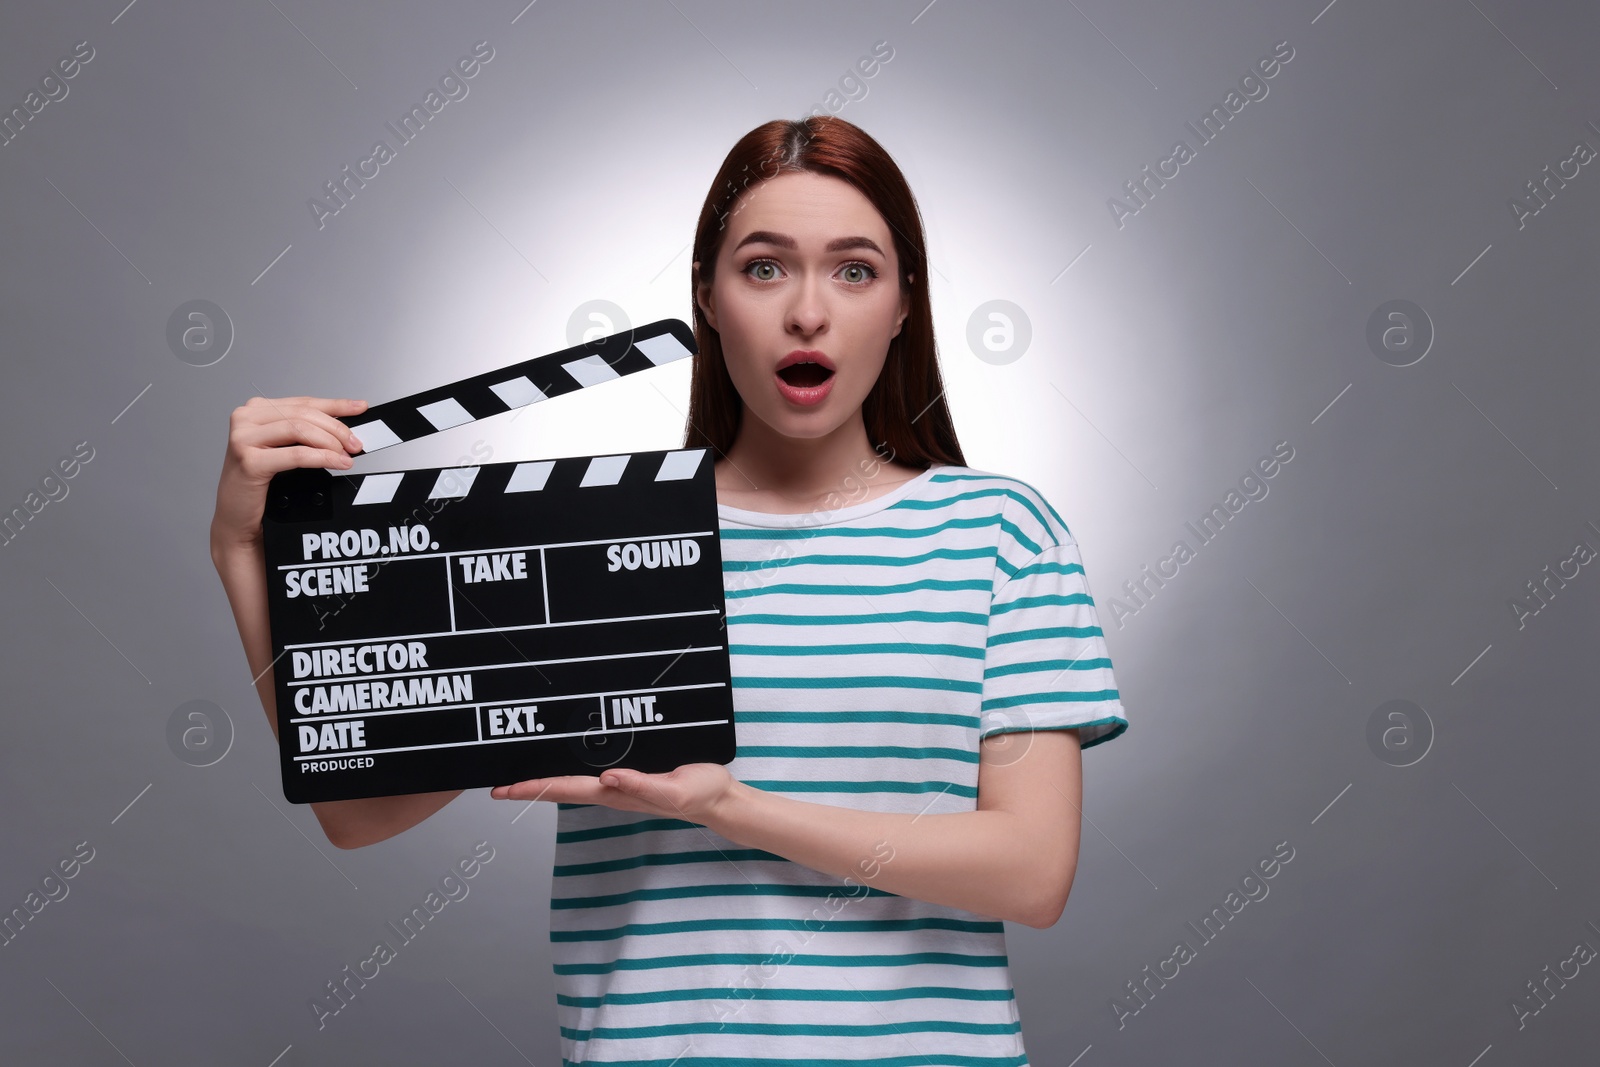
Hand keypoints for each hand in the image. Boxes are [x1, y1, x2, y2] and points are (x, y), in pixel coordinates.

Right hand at [211, 395, 367, 554]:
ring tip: (346, 456)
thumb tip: (343, 428)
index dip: (336, 405)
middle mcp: (246, 419)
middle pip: (304, 414)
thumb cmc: (260, 485)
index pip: (303, 402)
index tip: (359, 407)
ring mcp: (243, 438)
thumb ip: (306, 434)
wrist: (239, 518)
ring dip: (330, 443)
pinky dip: (321, 457)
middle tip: (355, 444)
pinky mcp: (248, 460)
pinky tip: (336, 462)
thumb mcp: (284, 450)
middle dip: (337, 428)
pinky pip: (296, 454)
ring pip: (300, 429)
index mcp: (255, 411)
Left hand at [489, 763, 736, 824]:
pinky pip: (591, 772)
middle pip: (560, 788)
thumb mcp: (675, 790)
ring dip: (544, 781)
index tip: (505, 789)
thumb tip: (607, 779)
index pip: (566, 789)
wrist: (719, 799)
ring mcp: (619, 785)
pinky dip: (569, 770)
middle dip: (528, 788)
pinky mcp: (630, 774)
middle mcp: (612, 790)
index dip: (534, 788)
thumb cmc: (699, 794)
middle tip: (495, 786)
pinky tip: (562, 764)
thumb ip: (642, 785)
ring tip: (518, 777)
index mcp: (618, 793)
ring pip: (572, 782)